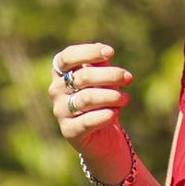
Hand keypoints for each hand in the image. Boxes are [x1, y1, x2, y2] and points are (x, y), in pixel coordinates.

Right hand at [48, 43, 133, 162]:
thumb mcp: (102, 78)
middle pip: (82, 77)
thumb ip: (101, 64)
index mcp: (60, 72)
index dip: (89, 52)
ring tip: (125, 98)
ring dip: (111, 96)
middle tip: (128, 78)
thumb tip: (103, 50)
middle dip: (110, 75)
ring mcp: (60, 111)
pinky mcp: (69, 131)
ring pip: (87, 98)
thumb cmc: (101, 98)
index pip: (68, 57)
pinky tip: (116, 113)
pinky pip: (87, 121)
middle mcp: (56, 90)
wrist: (102, 134)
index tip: (111, 52)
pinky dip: (105, 115)